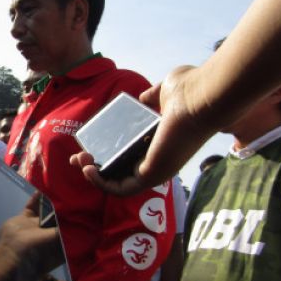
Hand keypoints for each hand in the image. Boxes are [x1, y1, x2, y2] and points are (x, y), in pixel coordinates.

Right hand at [71, 65, 216, 195]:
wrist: (203, 97)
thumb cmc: (190, 91)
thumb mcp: (165, 91)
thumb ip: (153, 95)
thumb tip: (143, 97)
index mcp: (160, 142)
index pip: (130, 155)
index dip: (107, 154)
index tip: (88, 145)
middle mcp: (158, 159)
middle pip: (120, 172)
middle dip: (95, 167)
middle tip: (78, 157)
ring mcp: (156, 170)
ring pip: (119, 183)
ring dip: (95, 176)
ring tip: (80, 162)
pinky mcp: (152, 175)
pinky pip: (122, 188)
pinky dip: (102, 183)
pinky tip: (88, 169)